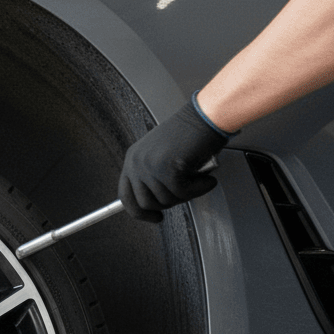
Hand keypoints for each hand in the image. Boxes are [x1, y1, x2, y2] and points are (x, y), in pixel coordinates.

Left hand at [118, 102, 227, 222]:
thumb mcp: (161, 156)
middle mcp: (137, 162)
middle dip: (169, 203)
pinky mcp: (167, 169)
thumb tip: (153, 204)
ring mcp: (151, 166)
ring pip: (165, 200)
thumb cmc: (190, 133)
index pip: (125, 195)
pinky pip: (183, 193)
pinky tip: (206, 180)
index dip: (139, 212)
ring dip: (187, 194)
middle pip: (146, 203)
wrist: (207, 116)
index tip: (153, 218)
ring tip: (198, 180)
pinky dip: (199, 189)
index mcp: (133, 159)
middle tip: (186, 192)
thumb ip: (151, 177)